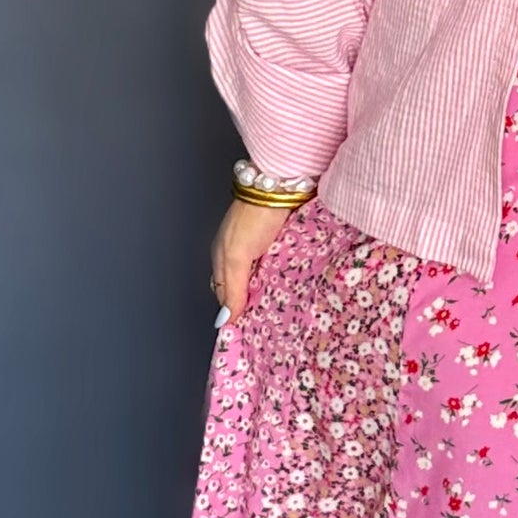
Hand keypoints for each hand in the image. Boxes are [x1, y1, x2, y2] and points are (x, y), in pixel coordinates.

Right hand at [210, 198, 300, 324]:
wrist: (281, 185)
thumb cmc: (254, 216)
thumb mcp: (237, 256)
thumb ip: (232, 287)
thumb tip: (225, 320)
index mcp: (223, 258)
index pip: (226, 295)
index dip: (235, 312)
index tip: (246, 332)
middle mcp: (242, 254)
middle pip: (245, 288)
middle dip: (254, 304)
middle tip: (267, 325)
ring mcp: (263, 248)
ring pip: (265, 279)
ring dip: (272, 292)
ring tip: (282, 310)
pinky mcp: (283, 242)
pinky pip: (282, 268)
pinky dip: (286, 278)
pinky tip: (293, 287)